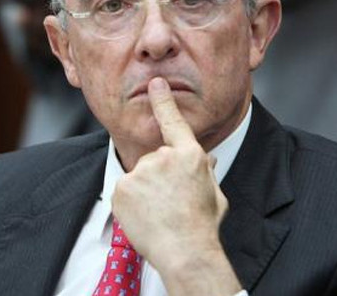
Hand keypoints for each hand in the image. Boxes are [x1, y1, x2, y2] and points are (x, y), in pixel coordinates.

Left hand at [112, 77, 240, 294]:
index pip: (173, 121)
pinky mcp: (122, 187)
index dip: (163, 101)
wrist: (185, 251)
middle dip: (159, 177)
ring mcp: (141, 171)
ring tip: (159, 212)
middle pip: (154, 160)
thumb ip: (205, 171)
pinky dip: (131, 203)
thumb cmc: (203, 225)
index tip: (155, 83)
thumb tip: (205, 158)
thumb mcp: (214, 193)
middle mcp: (163, 157)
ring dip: (145, 191)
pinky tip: (145, 216)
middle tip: (171, 202)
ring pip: (138, 177)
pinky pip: (124, 191)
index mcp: (189, 155)